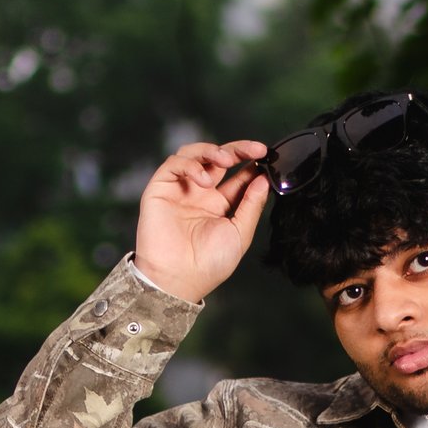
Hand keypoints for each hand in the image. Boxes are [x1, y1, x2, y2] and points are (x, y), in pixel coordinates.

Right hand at [136, 139, 269, 302]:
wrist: (179, 278)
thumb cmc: (209, 264)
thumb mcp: (240, 233)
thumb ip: (252, 204)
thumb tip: (264, 179)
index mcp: (219, 205)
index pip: (237, 175)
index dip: (251, 163)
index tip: (266, 156)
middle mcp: (200, 194)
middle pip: (218, 158)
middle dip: (238, 149)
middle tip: (255, 149)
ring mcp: (180, 189)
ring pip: (195, 154)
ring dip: (212, 151)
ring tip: (227, 160)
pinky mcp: (161, 188)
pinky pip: (175, 163)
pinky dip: (192, 165)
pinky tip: (204, 180)